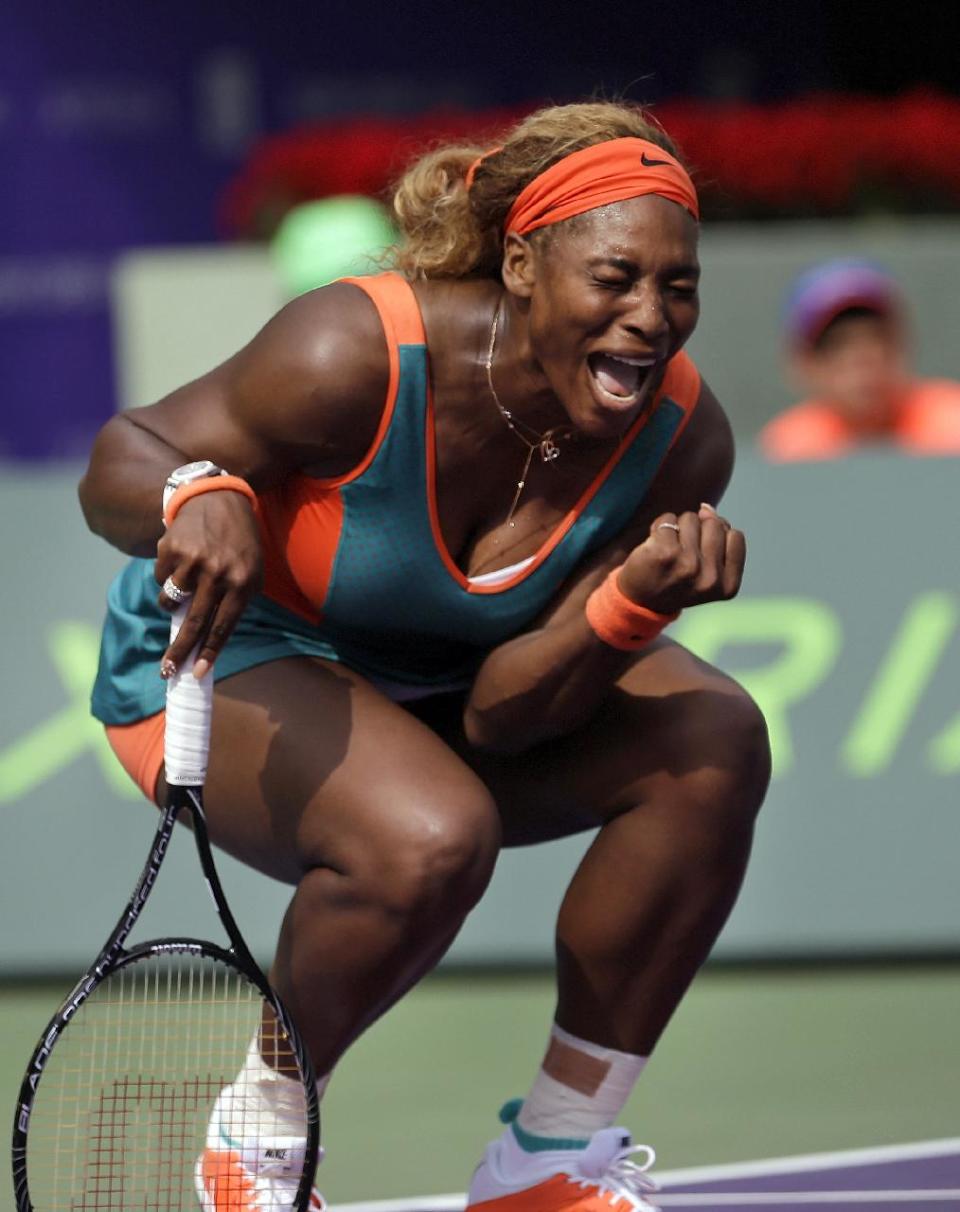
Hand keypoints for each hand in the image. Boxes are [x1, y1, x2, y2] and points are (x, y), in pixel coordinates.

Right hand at [154, 490, 262, 678]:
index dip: (209, 652)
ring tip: (185, 584)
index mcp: (243, 583)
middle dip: (179, 652)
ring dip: (171, 603)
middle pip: (194, 623)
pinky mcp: (171, 549)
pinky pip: (160, 579)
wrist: (218, 498)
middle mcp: (219, 573)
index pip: (223, 626)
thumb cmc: (238, 544)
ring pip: (170, 601)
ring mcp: (193, 561)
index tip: (197, 673)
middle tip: (167, 672)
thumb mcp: (251, 571)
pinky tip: (180, 559)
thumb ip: (235, 604)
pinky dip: (166, 577)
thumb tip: (206, 642)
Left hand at [618, 503, 745, 614]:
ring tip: (668, 549)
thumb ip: (717, 539)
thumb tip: (707, 508)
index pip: (735, 536)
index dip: (716, 537)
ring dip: (678, 527)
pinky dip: (659, 526)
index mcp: (727, 586)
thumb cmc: (676, 581)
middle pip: (714, 524)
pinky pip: (668, 519)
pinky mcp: (664, 553)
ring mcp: (688, 565)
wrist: (638, 602)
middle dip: (698, 530)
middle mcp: (711, 578)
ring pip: (691, 518)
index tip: (700, 554)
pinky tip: (654, 544)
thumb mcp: (707, 570)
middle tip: (682, 553)